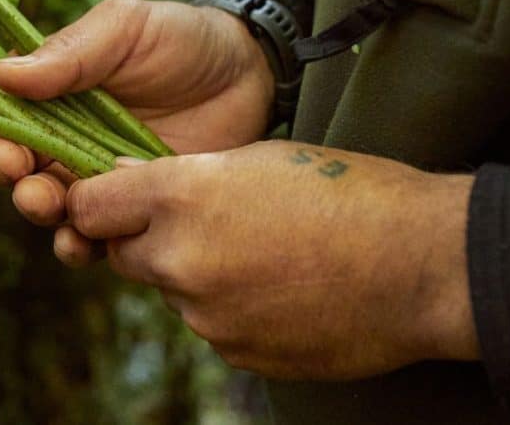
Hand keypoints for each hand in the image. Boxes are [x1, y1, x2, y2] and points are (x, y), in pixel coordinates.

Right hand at [0, 0, 274, 230]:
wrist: (253, 76)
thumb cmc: (182, 40)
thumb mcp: (125, 27)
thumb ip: (69, 51)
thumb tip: (1, 72)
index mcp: (49, 86)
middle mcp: (60, 134)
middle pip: (9, 160)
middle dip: (1, 166)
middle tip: (14, 165)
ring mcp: (92, 174)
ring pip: (44, 202)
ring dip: (34, 207)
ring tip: (45, 201)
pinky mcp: (127, 208)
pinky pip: (91, 236)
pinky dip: (78, 244)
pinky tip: (82, 241)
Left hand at [64, 139, 478, 378]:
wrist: (421, 265)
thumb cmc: (345, 192)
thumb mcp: (256, 158)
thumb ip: (180, 175)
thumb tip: (124, 180)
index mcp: (180, 196)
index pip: (88, 206)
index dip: (97, 203)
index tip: (113, 200)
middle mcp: (179, 259)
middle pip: (122, 253)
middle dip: (147, 240)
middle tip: (200, 223)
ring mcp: (206, 314)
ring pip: (170, 290)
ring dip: (193, 273)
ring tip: (258, 253)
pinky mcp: (234, 352)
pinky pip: (209, 324)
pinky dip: (228, 307)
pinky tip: (277, 287)